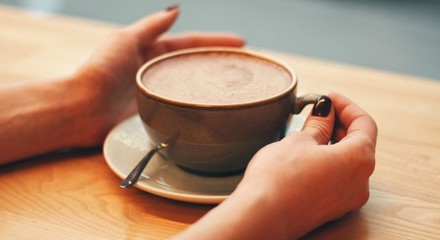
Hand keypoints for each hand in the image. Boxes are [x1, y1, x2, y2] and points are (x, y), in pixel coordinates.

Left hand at [71, 6, 244, 145]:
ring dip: (212, 86)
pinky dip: (199, 108)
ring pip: (191, 87)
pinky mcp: (157, 114)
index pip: (190, 43)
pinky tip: (215, 110)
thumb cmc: (100, 71)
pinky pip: (183, 109)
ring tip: (238, 88)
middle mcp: (157, 72)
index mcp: (150, 50)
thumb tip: (176, 9)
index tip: (241, 42)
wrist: (82, 109)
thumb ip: (151, 26)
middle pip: (194, 64)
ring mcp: (158, 93)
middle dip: (219, 63)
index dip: (215, 41)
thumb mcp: (125, 39)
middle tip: (246, 66)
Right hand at [241, 92, 377, 237]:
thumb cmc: (279, 178)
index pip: (364, 124)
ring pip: (348, 162)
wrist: (262, 216)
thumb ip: (318, 125)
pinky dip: (329, 161)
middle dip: (340, 123)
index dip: (346, 106)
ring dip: (334, 142)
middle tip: (318, 111)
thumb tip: (325, 111)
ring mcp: (346, 199)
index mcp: (359, 160)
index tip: (330, 97)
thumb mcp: (299, 141)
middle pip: (359, 143)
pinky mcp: (331, 209)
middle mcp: (360, 182)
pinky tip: (308, 154)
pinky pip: (338, 178)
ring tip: (310, 131)